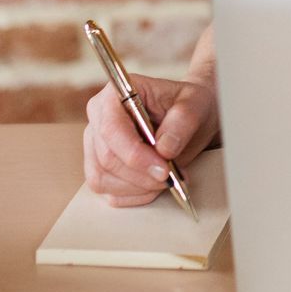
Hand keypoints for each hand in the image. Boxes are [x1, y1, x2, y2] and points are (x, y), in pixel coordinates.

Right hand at [82, 71, 219, 207]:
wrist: (188, 119)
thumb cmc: (188, 105)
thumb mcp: (195, 104)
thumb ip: (182, 121)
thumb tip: (164, 148)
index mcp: (114, 95)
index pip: (111, 129)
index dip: (135, 154)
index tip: (163, 169)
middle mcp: (98, 120)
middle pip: (106, 158)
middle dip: (142, 174)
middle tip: (171, 176)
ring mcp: (95, 146)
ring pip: (103, 179)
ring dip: (139, 187)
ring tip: (167, 178)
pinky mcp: (99, 168)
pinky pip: (108, 193)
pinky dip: (135, 196)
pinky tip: (154, 185)